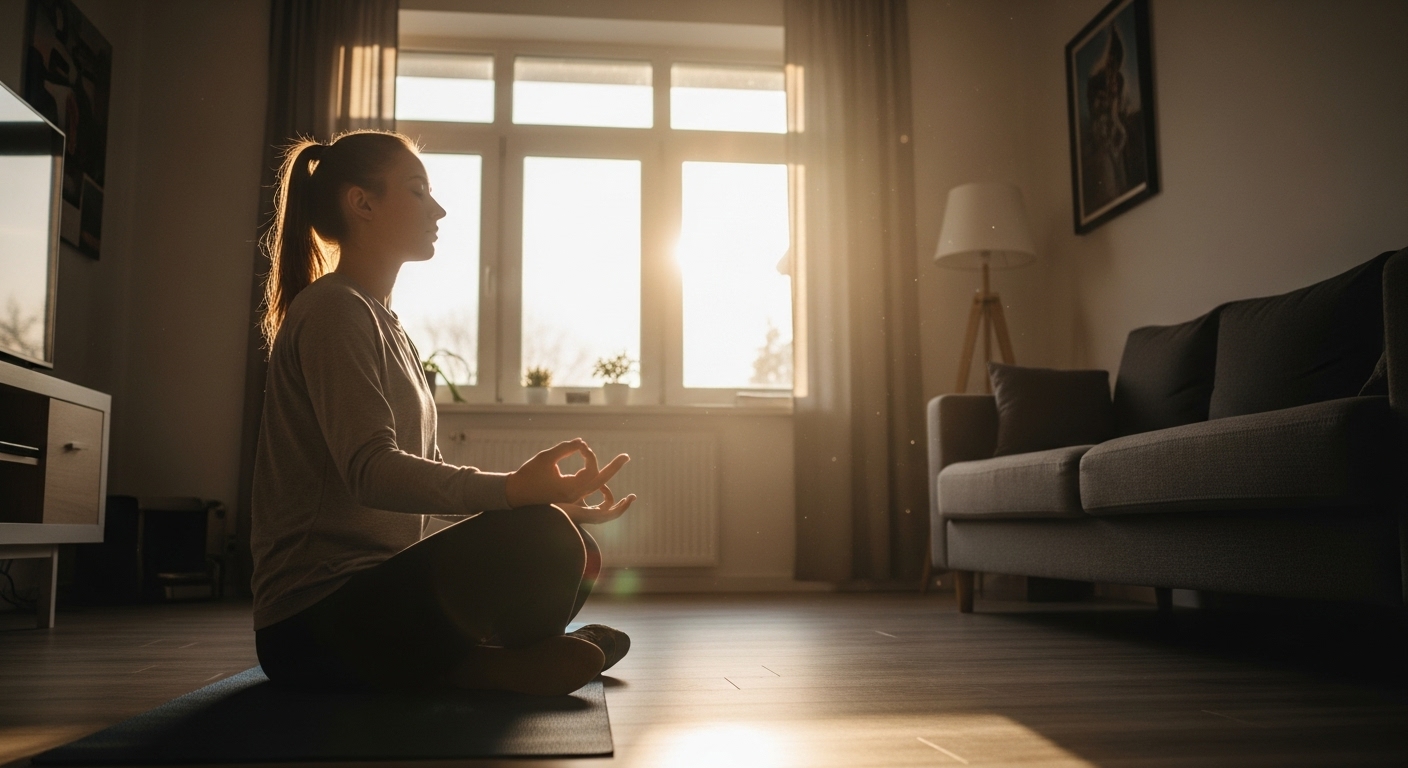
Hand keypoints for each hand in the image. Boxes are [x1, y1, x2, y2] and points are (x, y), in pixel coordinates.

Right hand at [504, 438, 628, 507]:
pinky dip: (594, 477)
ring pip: (596, 486)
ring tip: (621, 460)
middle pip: (600, 481)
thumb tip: (582, 442)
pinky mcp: (569, 496)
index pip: (590, 470)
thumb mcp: (546, 457)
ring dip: (607, 473)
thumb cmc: (528, 475)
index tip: (581, 446)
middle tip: (627, 456)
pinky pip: (588, 488)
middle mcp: (574, 496)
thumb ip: (566, 448)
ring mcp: (572, 498)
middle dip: (614, 467)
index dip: (589, 454)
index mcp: (570, 489)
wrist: (514, 495)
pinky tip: (596, 468)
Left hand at [558, 484, 635, 524]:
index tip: (603, 484)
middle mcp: (594, 516)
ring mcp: (597, 519)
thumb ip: (580, 488)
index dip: (607, 493)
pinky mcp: (598, 517)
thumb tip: (584, 475)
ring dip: (625, 505)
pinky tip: (627, 499)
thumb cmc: (559, 502)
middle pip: (613, 511)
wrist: (553, 509)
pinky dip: (623, 506)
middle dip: (623, 504)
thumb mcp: (572, 492)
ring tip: (632, 497)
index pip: (604, 506)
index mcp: (588, 511)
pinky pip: (614, 513)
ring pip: (616, 513)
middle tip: (632, 496)